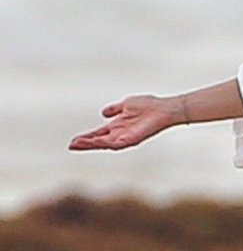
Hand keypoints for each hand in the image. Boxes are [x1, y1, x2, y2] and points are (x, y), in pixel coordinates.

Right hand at [68, 95, 182, 150]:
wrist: (164, 108)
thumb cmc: (149, 105)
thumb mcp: (126, 105)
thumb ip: (115, 109)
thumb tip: (104, 113)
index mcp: (118, 126)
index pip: (99, 133)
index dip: (87, 137)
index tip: (73, 140)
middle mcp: (121, 134)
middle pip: (99, 141)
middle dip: (85, 144)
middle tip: (71, 146)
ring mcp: (126, 138)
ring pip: (105, 144)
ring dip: (92, 145)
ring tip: (77, 145)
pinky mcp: (133, 139)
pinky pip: (116, 143)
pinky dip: (105, 143)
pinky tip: (95, 142)